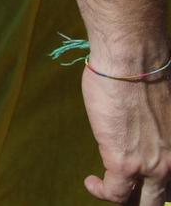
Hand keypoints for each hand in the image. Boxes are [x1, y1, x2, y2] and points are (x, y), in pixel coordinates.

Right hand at [81, 68, 170, 202]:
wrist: (133, 63)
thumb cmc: (145, 73)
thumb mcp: (163, 110)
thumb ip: (158, 130)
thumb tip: (143, 130)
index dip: (159, 183)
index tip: (142, 175)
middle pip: (161, 197)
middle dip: (146, 198)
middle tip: (128, 190)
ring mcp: (151, 167)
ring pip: (143, 202)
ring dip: (123, 198)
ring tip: (107, 188)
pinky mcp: (124, 164)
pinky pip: (114, 193)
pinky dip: (101, 191)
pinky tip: (92, 181)